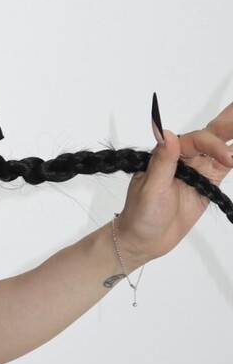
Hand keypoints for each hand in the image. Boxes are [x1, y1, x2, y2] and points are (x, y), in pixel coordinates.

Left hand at [116, 95, 232, 265]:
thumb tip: (166, 134)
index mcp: (168, 154)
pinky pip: (225, 167)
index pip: (196, 140)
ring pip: (221, 148)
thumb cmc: (140, 214)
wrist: (144, 240)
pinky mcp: (207, 184)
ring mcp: (198, 170)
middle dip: (229, 123)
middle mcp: (184, 158)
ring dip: (232, 138)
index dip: (213, 145)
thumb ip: (162, 162)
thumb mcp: (150, 189)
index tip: (227, 158)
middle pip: (211, 135)